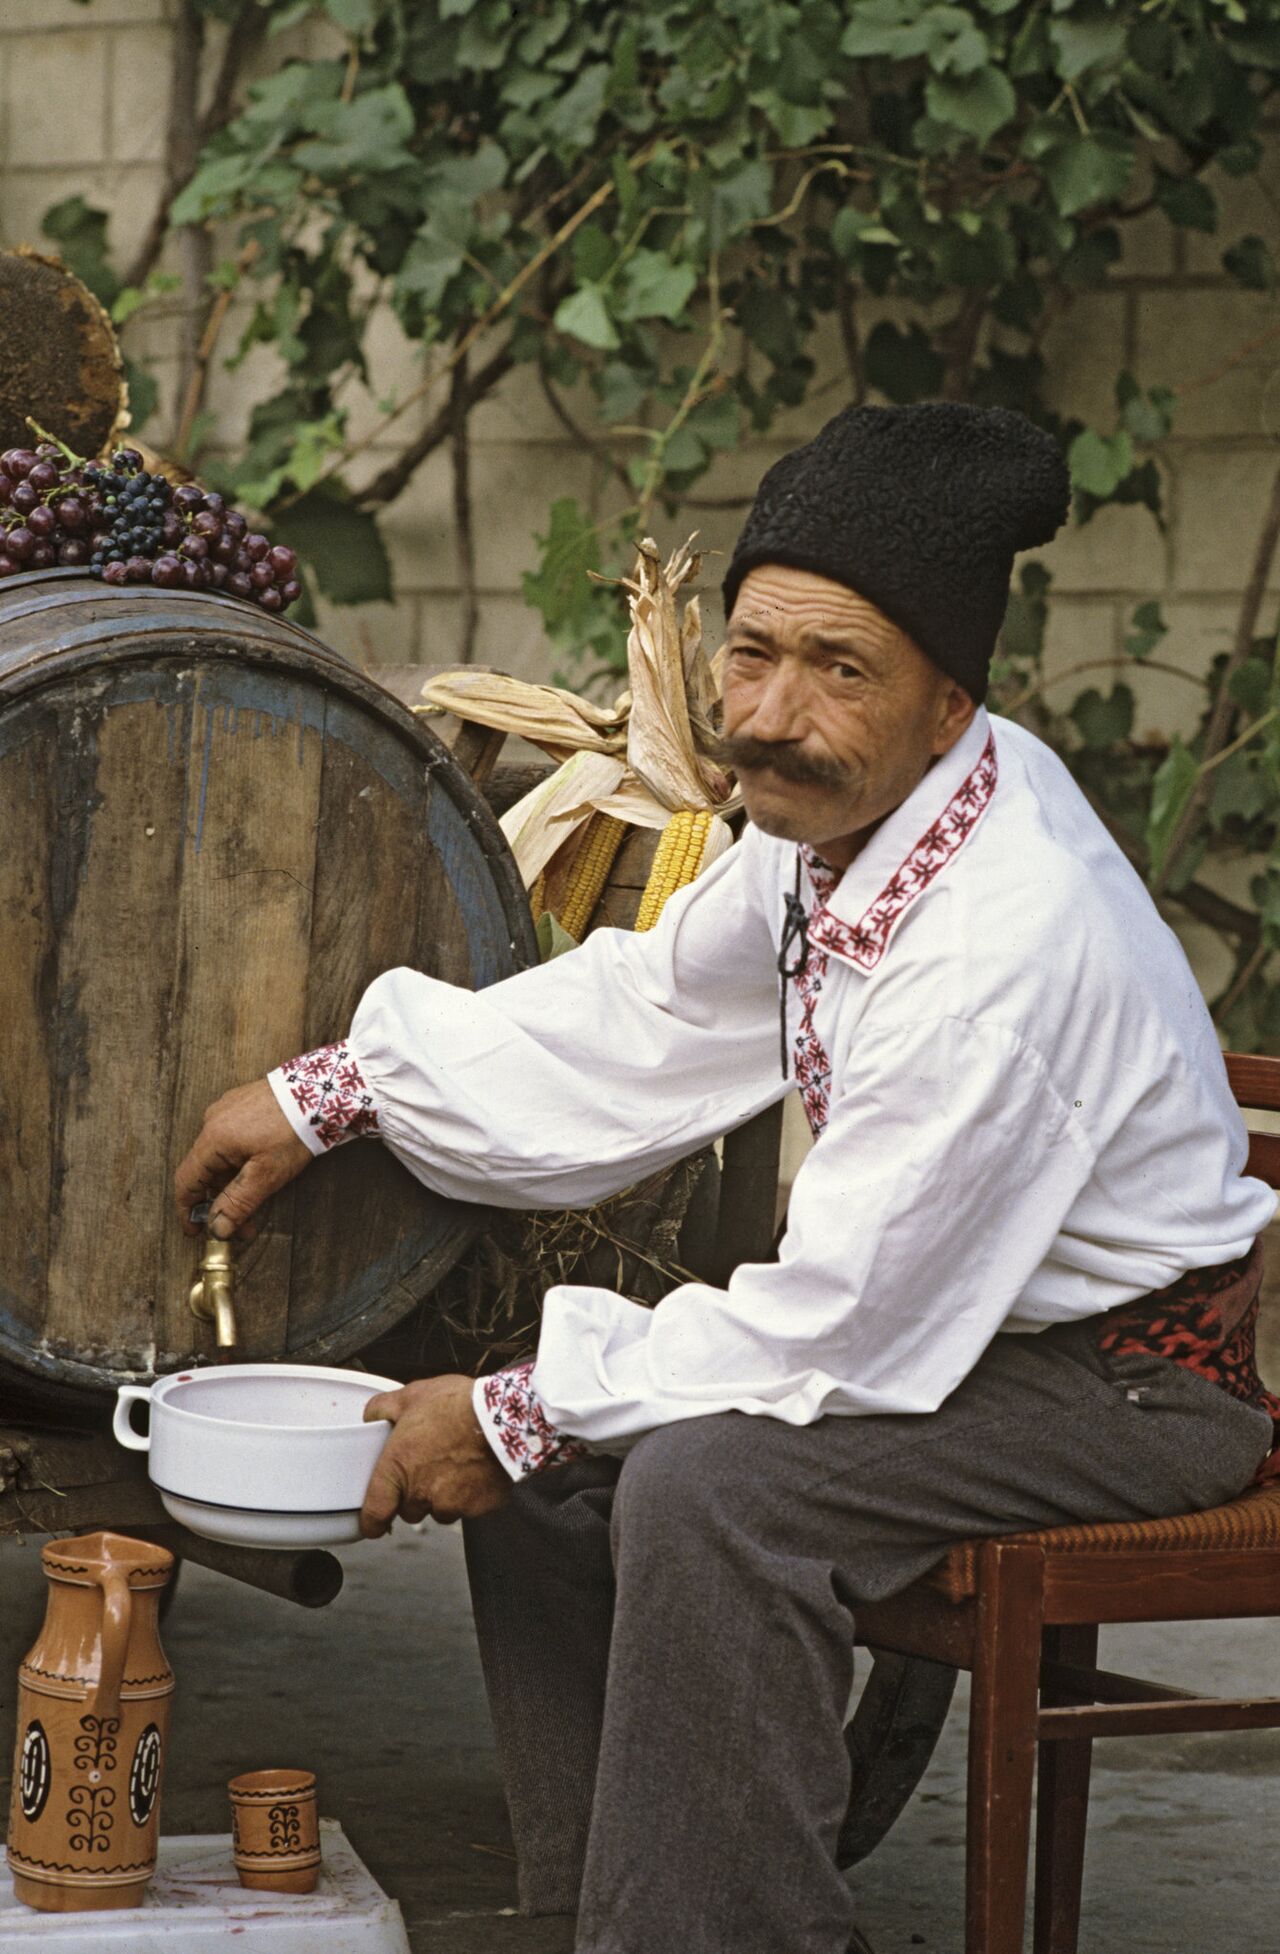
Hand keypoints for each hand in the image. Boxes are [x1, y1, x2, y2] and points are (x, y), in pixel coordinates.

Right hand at [174, 1079, 310, 1238]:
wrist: (319, 1091)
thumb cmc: (293, 1130)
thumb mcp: (266, 1174)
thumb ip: (238, 1203)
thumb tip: (216, 1228)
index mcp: (212, 1139)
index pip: (186, 1182)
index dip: (188, 1211)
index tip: (196, 1232)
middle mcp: (213, 1121)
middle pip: (206, 1171)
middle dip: (221, 1202)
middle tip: (241, 1226)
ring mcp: (227, 1110)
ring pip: (222, 1156)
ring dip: (234, 1183)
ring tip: (256, 1205)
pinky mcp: (243, 1104)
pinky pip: (233, 1140)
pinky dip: (241, 1162)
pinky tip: (259, 1175)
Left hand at [360, 1376, 511, 1534]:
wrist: (503, 1417)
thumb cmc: (458, 1405)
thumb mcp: (412, 1395)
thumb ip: (382, 1409)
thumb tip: (371, 1417)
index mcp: (398, 1468)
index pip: (375, 1512)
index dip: (372, 1521)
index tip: (374, 1522)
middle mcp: (421, 1492)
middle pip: (410, 1510)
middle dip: (417, 1494)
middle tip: (432, 1466)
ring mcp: (451, 1504)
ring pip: (441, 1510)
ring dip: (445, 1496)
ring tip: (459, 1464)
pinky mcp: (478, 1508)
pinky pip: (470, 1507)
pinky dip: (473, 1494)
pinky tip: (479, 1469)